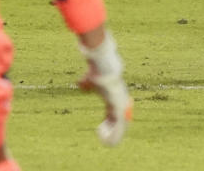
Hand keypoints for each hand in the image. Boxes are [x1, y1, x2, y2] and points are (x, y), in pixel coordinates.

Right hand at [77, 28, 131, 145]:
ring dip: (112, 134)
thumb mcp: (90, 81)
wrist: (104, 67)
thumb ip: (87, 84)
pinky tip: (102, 135)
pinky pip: (120, 126)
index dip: (110, 122)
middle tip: (100, 134)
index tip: (101, 128)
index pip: (115, 114)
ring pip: (122, 126)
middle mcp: (121, 103)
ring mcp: (122, 105)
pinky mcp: (121, 108)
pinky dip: (113, 134)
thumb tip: (80, 83)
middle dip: (112, 131)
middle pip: (120, 122)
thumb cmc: (97, 73)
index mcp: (115, 98)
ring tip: (101, 136)